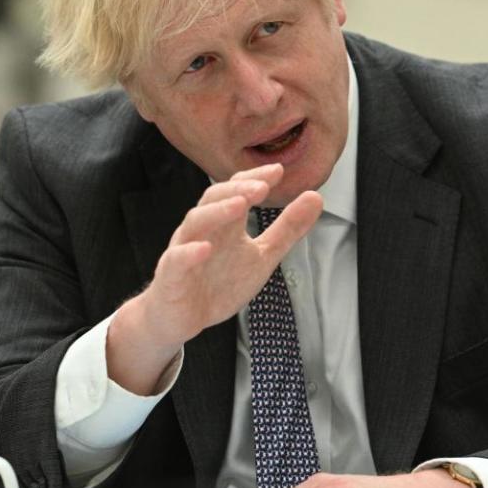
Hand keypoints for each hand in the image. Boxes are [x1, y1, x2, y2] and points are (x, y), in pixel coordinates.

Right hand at [107, 163, 323, 393]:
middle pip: (213, 199)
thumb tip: (316, 197)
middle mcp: (203, 231)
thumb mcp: (262, 256)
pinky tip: (205, 249)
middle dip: (237, 190)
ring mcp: (184, 250)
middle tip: (262, 186)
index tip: (278, 171)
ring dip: (216, 212)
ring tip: (240, 206)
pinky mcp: (171, 276)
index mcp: (225, 224)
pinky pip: (176, 260)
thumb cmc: (218, 283)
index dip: (254, 179)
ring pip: (195, 223)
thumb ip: (287, 229)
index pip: (236, 190)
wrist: (180, 317)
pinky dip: (189, 253)